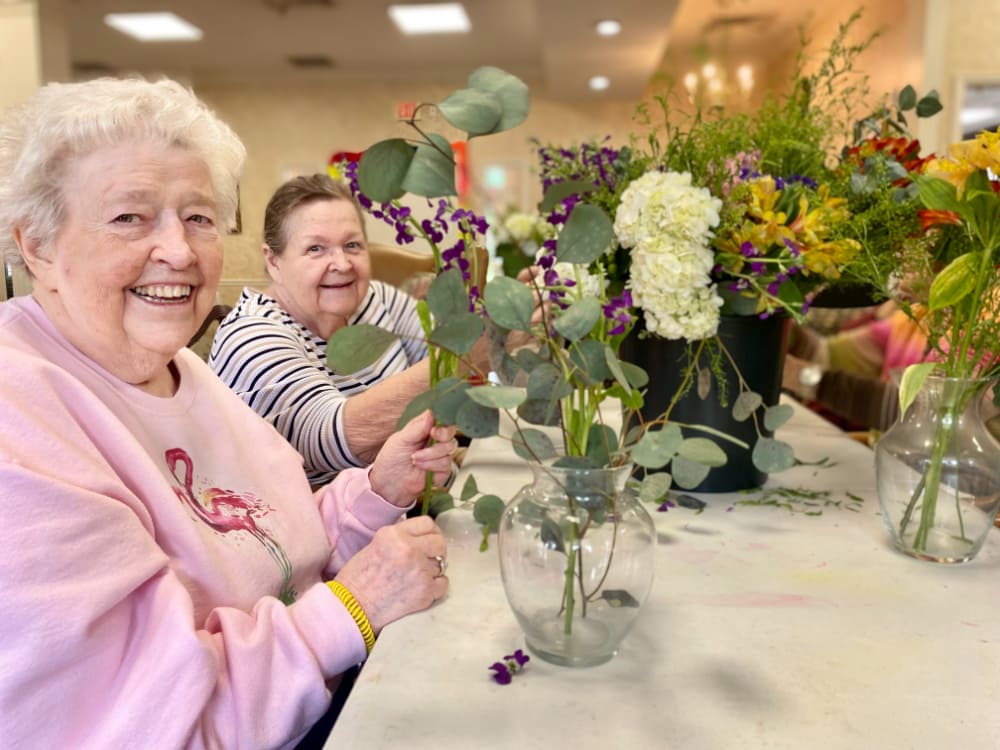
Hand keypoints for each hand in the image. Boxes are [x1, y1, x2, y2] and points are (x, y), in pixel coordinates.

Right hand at [334, 516, 447, 632]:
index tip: (428, 539)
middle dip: (436, 550)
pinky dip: (436, 587)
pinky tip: (421, 588)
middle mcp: (409, 549)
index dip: (430, 532)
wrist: (351, 608)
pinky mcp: (425, 591)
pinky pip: (443, 583)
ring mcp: (419, 571)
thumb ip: (400, 537)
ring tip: (417, 577)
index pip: (427, 523)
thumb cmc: (358, 578)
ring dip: (433, 570)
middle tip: (426, 559)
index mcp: (394, 535)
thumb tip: (422, 537)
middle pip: (439, 542)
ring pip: (442, 564)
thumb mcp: (376, 544)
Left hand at [369, 410, 456, 506]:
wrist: (389, 484)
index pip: (441, 417)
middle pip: (451, 431)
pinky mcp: (443, 469)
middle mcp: (434, 439)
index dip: (442, 420)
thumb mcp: (401, 439)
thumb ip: (418, 427)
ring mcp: (440, 454)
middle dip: (442, 435)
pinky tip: (420, 467)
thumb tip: (431, 414)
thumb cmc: (392, 459)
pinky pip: (447, 464)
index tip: (434, 427)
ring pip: (450, 448)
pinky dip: (432, 466)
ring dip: (431, 454)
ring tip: (415, 458)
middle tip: (431, 437)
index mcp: (425, 427)